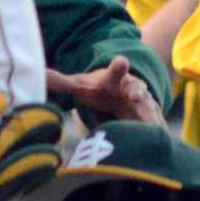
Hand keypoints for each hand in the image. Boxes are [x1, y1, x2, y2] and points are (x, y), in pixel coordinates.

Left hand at [47, 56, 163, 122]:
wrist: (121, 93)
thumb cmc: (99, 89)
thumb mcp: (80, 84)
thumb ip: (61, 81)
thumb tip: (38, 74)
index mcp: (114, 78)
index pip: (116, 70)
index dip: (119, 66)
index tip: (122, 61)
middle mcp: (132, 88)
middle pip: (137, 89)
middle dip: (138, 93)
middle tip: (136, 97)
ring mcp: (143, 103)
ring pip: (149, 108)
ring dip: (151, 115)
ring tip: (153, 125)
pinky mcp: (150, 118)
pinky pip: (155, 125)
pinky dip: (158, 132)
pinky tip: (161, 139)